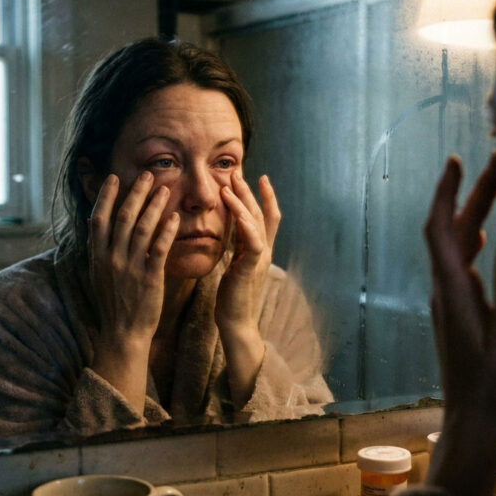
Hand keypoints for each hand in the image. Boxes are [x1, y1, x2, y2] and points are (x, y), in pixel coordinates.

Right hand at [87, 171, 178, 411]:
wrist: (123, 334)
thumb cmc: (114, 304)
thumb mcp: (100, 275)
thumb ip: (102, 251)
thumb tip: (100, 227)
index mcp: (97, 257)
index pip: (98, 218)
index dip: (106, 196)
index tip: (115, 177)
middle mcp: (111, 259)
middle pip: (122, 217)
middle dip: (135, 192)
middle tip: (147, 174)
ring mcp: (129, 268)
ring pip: (142, 228)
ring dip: (154, 205)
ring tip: (165, 188)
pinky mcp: (149, 278)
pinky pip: (158, 249)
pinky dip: (166, 231)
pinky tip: (175, 217)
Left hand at [215, 171, 280, 401]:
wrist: (235, 322)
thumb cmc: (231, 297)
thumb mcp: (234, 265)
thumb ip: (237, 247)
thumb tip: (232, 230)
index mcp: (258, 250)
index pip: (265, 217)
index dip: (264, 197)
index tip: (259, 177)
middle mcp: (263, 251)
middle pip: (261, 214)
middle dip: (251, 192)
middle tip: (240, 172)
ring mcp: (260, 259)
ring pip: (256, 223)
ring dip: (243, 202)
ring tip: (230, 185)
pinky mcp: (251, 268)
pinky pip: (252, 241)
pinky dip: (245, 223)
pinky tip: (234, 209)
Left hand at [422, 152, 495, 495]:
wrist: (475, 422)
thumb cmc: (494, 384)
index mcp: (453, 290)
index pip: (440, 229)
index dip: (447, 193)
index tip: (457, 162)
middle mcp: (446, 291)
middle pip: (451, 233)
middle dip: (469, 196)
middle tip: (494, 165)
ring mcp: (451, 303)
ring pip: (457, 249)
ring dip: (474, 217)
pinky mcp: (460, 314)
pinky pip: (463, 266)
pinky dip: (476, 243)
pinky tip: (490, 241)